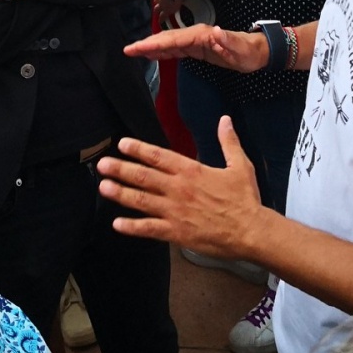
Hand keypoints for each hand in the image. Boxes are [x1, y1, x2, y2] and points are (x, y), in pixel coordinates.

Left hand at [97, 119, 267, 258]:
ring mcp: (175, 211)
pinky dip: (132, 227)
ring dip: (120, 194)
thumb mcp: (240, 166)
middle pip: (144, 177)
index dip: (138, 149)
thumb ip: (228, 142)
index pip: (159, 156)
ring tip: (103, 187)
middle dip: (121, 169)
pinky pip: (149, 229)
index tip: (122, 144)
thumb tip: (225, 120)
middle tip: (102, 165)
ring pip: (141, 201)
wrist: (251, 231)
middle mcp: (179, 189)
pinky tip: (117, 224)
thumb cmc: (245, 199)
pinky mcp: (176, 233)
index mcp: (191, 171)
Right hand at [124, 24, 269, 72]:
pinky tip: (154, 55)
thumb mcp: (240, 49)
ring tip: (134, 51)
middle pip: (166, 39)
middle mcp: (196, 35)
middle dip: (146, 44)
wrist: (258, 51)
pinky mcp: (198, 48)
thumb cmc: (249, 52)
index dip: (154, 43)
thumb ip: (226, 41)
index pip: (173, 39)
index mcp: (201, 35)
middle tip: (128, 50)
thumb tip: (214, 32)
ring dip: (151, 47)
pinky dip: (163, 51)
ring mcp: (196, 41)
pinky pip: (176, 49)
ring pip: (169, 43)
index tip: (137, 48)